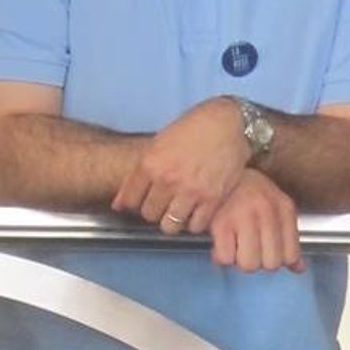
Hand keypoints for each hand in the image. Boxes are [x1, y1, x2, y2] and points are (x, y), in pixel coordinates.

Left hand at [112, 98, 250, 233]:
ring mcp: (190, 191)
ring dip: (173, 221)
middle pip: (149, 215)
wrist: (229, 123)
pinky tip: (196, 212)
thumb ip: (140, 172)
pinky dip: (194, 222)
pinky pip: (196, 226)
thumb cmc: (194, 128)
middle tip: (162, 205)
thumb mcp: (160, 143)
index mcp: (150, 163)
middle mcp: (168, 180)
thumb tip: (119, 203)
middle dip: (154, 211)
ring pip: (170, 226)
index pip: (129, 201)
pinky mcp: (212, 199)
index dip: (133, 204)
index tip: (140, 202)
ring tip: (178, 212)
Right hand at [207, 170, 302, 271]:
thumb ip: (288, 239)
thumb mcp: (274, 209)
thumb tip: (299, 268)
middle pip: (271, 264)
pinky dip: (222, 257)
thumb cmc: (247, 192)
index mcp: (284, 208)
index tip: (266, 252)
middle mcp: (267, 211)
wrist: (217, 170)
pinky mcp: (221, 222)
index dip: (277, 260)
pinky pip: (226, 258)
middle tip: (248, 248)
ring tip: (235, 245)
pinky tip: (222, 243)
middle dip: (258, 261)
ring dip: (239, 260)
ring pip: (249, 264)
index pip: (291, 255)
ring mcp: (244, 215)